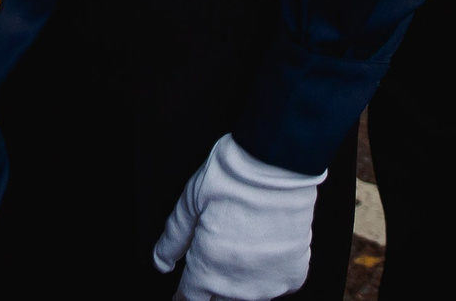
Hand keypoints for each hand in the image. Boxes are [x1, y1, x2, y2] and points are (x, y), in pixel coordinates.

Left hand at [151, 134, 324, 300]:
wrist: (278, 166)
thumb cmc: (232, 179)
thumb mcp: (189, 204)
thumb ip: (173, 239)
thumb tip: (161, 262)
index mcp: (206, 272)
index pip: (189, 299)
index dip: (184, 294)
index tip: (185, 288)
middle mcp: (237, 288)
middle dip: (212, 287)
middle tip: (216, 258)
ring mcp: (268, 285)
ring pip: (247, 297)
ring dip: (240, 283)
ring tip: (242, 250)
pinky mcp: (293, 276)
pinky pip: (276, 286)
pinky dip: (268, 275)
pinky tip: (265, 251)